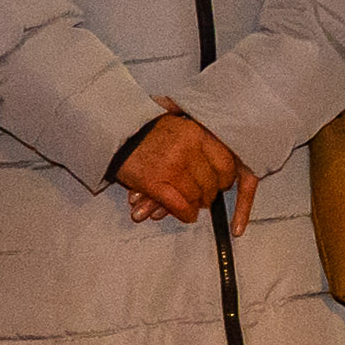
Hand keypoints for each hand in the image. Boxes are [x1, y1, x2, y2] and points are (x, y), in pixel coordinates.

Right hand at [113, 113, 247, 224]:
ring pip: (195, 196)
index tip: (222, 184)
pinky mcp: (154, 182)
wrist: (118, 133)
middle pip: (211, 183)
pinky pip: (179, 206)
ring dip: (195, 205)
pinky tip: (186, 215)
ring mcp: (171, 166)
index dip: (226, 179)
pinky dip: (185, 214)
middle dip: (209, 195)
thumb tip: (225, 177)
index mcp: (197, 133)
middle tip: (204, 199)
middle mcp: (187, 149)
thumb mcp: (183, 129)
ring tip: (191, 205)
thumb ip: (202, 148)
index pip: (226, 163)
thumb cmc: (152, 133)